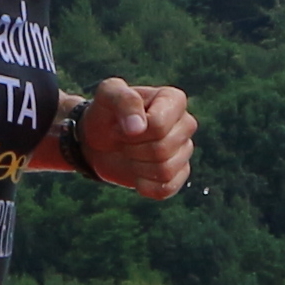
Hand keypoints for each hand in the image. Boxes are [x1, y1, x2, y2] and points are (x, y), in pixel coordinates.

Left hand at [75, 78, 192, 198]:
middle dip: (133, 149)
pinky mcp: (179, 174)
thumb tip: (138, 128)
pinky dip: (144, 185)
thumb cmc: (106, 113)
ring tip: (129, 153)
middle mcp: (186, 124)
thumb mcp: (107, 95)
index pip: (159, 126)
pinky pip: (165, 189)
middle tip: (122, 140)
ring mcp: (184, 150)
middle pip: (162, 149)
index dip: (132, 132)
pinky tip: (136, 174)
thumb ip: (124, 100)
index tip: (119, 125)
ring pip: (165, 170)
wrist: (99, 141)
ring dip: (136, 166)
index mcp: (174, 100)